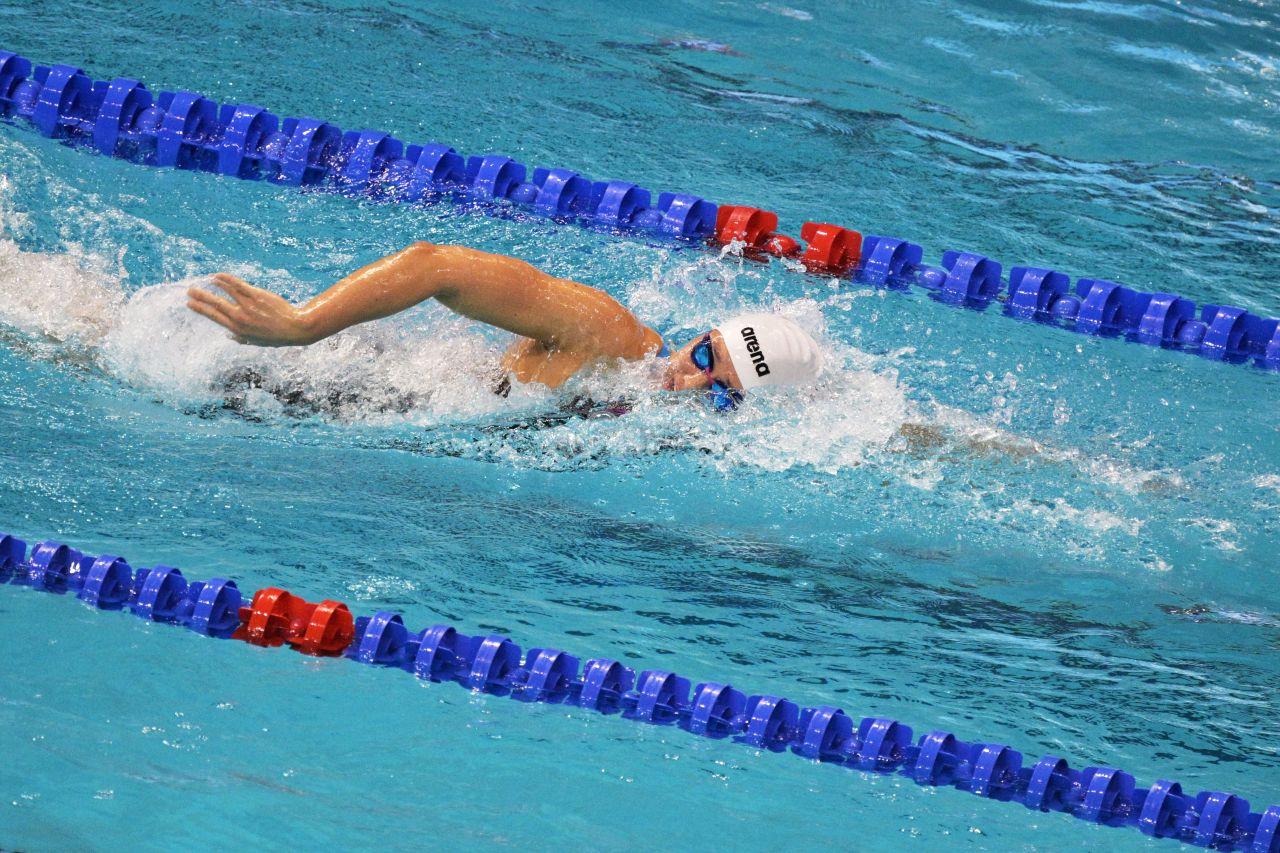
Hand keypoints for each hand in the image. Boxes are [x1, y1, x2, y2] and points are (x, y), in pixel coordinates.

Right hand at [187, 273, 314, 346]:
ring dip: (212, 286)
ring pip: (225, 293)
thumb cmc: (276, 336)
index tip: (190, 304)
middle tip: (189, 291)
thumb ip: (241, 339)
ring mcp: (248, 306)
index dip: (201, 309)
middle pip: (215, 305)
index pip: (214, 317)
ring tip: (205, 281)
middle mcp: (240, 318)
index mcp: (237, 330)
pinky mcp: (257, 296)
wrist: (295, 328)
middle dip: (200, 297)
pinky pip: (237, 285)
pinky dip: (226, 279)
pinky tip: (218, 276)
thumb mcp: (257, 342)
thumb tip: (229, 337)